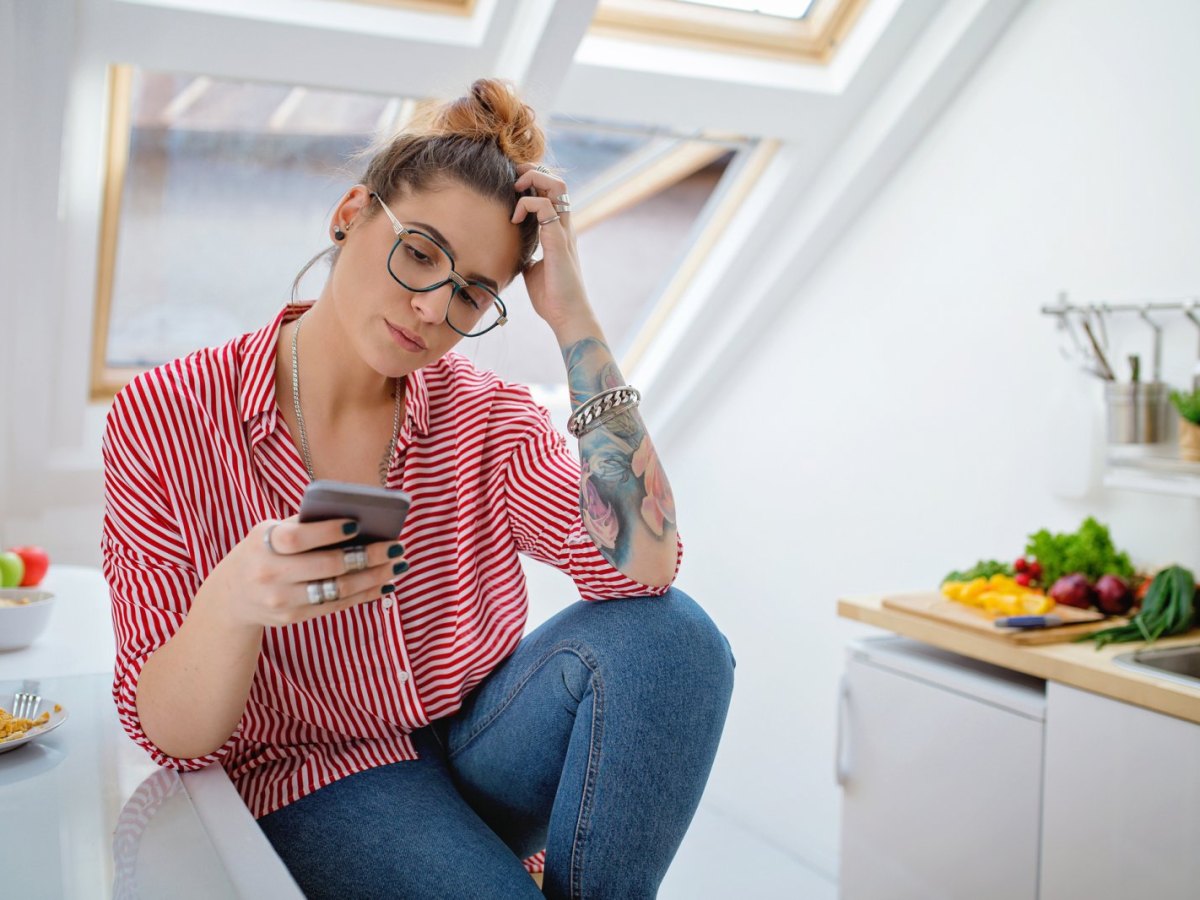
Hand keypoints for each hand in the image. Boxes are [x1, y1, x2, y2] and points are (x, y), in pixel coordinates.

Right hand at [206, 515, 407, 628]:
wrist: (232, 595)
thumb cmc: (264, 551)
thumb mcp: (270, 531)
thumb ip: (304, 524)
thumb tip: (357, 517)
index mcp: (264, 544)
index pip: (298, 539)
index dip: (327, 532)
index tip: (357, 524)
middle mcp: (270, 574)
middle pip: (327, 567)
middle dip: (367, 556)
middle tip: (396, 546)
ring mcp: (281, 600)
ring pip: (337, 590)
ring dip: (374, 577)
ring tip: (398, 565)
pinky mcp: (292, 618)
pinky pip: (336, 605)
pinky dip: (364, 595)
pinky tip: (384, 584)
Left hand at [512, 164, 594, 333]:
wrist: (566, 316)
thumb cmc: (552, 297)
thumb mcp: (533, 271)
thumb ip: (527, 256)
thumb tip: (515, 253)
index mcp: (559, 232)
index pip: (552, 193)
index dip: (534, 182)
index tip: (512, 188)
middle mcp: (564, 227)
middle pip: (557, 181)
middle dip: (532, 172)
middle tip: (512, 180)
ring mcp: (563, 232)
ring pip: (556, 186)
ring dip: (533, 180)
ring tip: (515, 191)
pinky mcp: (557, 240)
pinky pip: (544, 207)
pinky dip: (527, 204)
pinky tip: (515, 220)